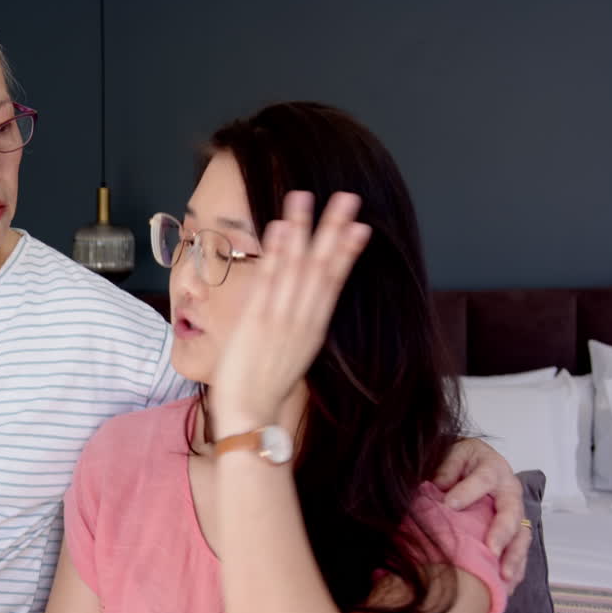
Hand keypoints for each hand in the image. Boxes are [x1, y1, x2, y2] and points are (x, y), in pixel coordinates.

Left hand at [209, 191, 369, 436]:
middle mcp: (302, 319)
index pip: (335, 282)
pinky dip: (274, 253)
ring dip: (301, 229)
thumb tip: (303, 308)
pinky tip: (279, 228)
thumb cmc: (266, 388)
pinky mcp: (255, 320)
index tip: (360, 225)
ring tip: (304, 197)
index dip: (347, 251)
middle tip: (347, 197)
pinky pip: (267, 280)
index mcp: (313, 328)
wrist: (251, 415)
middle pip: (322, 266)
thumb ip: (298, 328)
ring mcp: (280, 318)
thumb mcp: (292, 355)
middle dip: (333, 230)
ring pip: (295, 266)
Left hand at [432, 438, 530, 592]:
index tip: (449, 505)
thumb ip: (448, 467)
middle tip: (492, 550)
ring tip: (505, 577)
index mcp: (493, 469)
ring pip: (521, 536)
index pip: (482, 480)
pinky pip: (519, 551)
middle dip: (503, 533)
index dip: (467, 492)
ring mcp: (515, 513)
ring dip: (514, 557)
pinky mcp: (514, 531)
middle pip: (511, 513)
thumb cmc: (462, 459)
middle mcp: (510, 492)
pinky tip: (507, 587)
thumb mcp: (454, 454)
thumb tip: (440, 486)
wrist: (473, 462)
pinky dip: (515, 568)